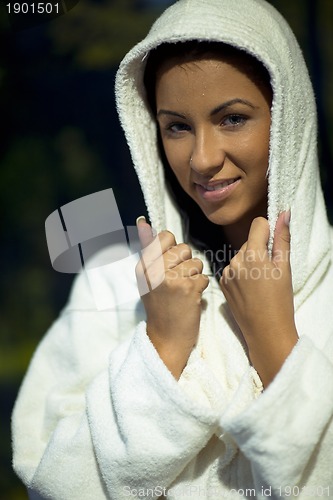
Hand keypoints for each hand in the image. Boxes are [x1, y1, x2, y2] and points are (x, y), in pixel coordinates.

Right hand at [135, 217, 208, 378]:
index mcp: (143, 266)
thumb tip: (143, 222)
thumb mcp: (147, 279)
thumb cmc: (160, 307)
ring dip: (195, 276)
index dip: (174, 249)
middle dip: (186, 263)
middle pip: (183, 248)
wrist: (165, 338)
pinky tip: (191, 299)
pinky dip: (200, 289)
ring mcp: (170, 279)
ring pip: (196, 262)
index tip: (171, 264)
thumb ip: (149, 251)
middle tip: (179, 281)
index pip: (165, 237)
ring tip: (184, 291)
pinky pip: (203, 277)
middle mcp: (154, 270)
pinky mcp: (187, 288)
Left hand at [220, 211, 297, 385]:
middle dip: (259, 250)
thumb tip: (284, 213)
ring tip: (259, 283)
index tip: (274, 244)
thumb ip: (282, 238)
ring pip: (240, 256)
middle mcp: (236, 261)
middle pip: (249, 242)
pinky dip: (240, 273)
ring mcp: (227, 272)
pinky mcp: (222, 283)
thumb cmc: (280, 301)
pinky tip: (249, 289)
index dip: (268, 231)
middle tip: (269, 272)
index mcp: (253, 255)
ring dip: (249, 262)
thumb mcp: (284, 268)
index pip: (258, 225)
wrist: (265, 331)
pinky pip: (232, 269)